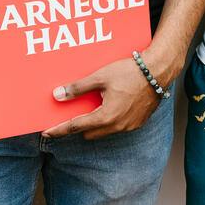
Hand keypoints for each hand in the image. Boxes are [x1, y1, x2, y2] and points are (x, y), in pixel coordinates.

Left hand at [43, 56, 162, 139]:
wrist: (158, 71)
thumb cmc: (129, 72)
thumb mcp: (100, 77)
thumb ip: (77, 88)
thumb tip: (57, 95)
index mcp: (106, 117)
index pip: (76, 127)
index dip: (59, 130)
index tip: (46, 133)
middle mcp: (117, 126)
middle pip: (89, 133)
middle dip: (78, 126)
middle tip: (72, 114)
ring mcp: (129, 126)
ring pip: (103, 131)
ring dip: (95, 123)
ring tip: (92, 107)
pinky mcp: (137, 123)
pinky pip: (117, 127)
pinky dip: (109, 120)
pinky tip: (110, 105)